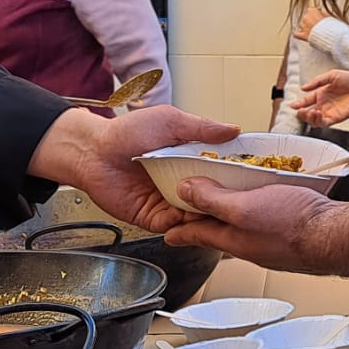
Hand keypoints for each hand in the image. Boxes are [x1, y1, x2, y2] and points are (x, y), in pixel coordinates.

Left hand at [29, 105, 237, 234]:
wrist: (93, 152)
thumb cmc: (126, 131)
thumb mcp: (169, 120)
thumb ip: (202, 127)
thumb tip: (233, 130)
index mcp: (190, 159)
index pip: (221, 172)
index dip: (237, 177)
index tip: (255, 180)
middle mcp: (183, 182)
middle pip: (213, 198)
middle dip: (227, 201)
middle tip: (244, 203)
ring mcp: (169, 202)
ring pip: (198, 216)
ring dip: (209, 215)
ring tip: (224, 214)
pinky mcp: (154, 219)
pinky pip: (177, 227)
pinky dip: (188, 226)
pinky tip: (198, 221)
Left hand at [161, 179, 343, 273]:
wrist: (335, 236)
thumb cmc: (294, 225)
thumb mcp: (244, 207)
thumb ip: (213, 199)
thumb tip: (185, 191)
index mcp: (231, 237)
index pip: (196, 233)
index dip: (178, 230)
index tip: (165, 232)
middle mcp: (247, 242)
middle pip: (216, 229)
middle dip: (201, 222)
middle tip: (189, 213)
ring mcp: (267, 240)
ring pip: (239, 226)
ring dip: (227, 215)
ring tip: (223, 200)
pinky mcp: (286, 233)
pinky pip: (260, 221)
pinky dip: (253, 212)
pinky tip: (261, 200)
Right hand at [292, 69, 348, 127]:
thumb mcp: (332, 75)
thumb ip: (317, 81)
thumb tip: (303, 87)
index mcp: (322, 94)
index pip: (307, 101)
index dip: (299, 104)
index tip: (292, 105)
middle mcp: (324, 104)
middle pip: (308, 113)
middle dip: (302, 113)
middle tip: (300, 110)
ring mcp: (330, 112)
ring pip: (314, 120)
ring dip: (309, 117)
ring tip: (309, 111)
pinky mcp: (336, 118)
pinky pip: (324, 123)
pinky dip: (318, 120)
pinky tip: (317, 113)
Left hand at [293, 6, 329, 42]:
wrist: (329, 35)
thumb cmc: (330, 25)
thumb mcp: (329, 15)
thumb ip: (323, 12)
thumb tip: (321, 11)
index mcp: (312, 11)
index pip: (311, 10)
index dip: (315, 14)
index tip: (319, 16)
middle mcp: (306, 17)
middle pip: (306, 18)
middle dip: (310, 21)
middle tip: (317, 25)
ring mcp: (303, 26)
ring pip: (301, 25)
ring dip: (305, 27)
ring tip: (313, 31)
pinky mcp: (302, 35)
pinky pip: (296, 34)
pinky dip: (298, 34)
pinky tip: (298, 35)